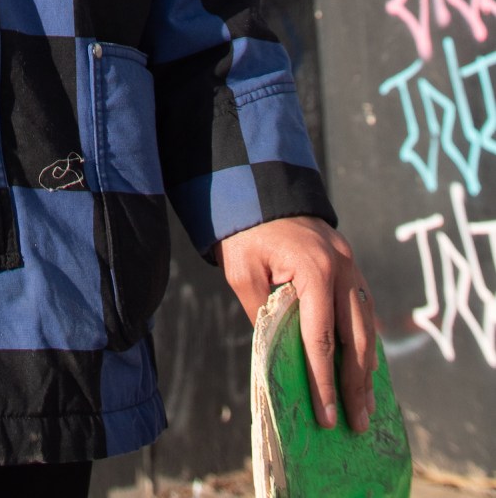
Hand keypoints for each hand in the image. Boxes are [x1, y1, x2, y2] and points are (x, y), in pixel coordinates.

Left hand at [215, 215, 375, 433]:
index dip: (325, 382)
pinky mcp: (350, 264)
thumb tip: (282, 359)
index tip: (328, 417)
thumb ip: (265, 315)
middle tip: (358, 423)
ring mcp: (350, 265)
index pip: (322, 339)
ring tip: (366, 405)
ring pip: (366, 326)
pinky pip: (363, 310)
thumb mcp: (244, 274)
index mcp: (314, 270)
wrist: (259, 187)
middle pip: (355, 339)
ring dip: (367, 368)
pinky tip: (366, 366)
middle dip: (356, 385)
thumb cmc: (245, 232)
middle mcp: (341, 268)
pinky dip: (366, 340)